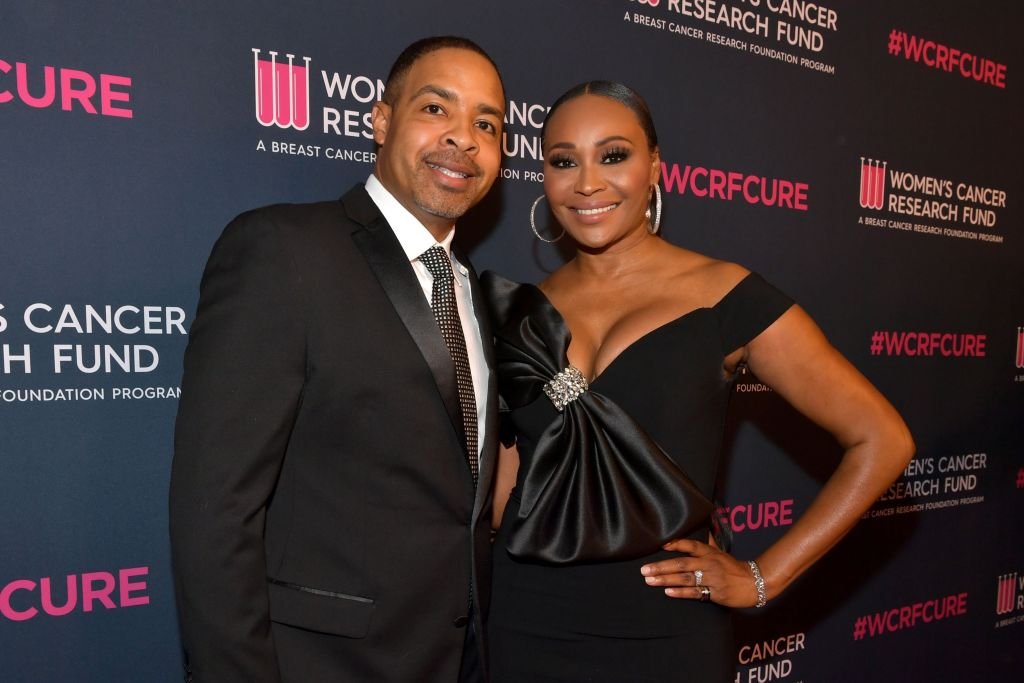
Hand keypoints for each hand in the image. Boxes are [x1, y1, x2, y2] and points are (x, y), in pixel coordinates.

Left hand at [640, 539, 758, 607]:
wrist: (754, 583)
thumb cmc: (733, 567)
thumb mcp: (721, 552)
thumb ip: (708, 542)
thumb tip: (703, 524)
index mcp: (709, 552)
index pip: (690, 545)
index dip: (675, 544)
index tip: (660, 544)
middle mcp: (709, 564)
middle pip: (682, 564)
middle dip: (661, 567)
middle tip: (644, 570)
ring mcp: (712, 579)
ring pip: (685, 579)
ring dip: (665, 580)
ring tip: (650, 581)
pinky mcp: (715, 593)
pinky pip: (695, 593)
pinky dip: (681, 593)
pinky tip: (668, 592)